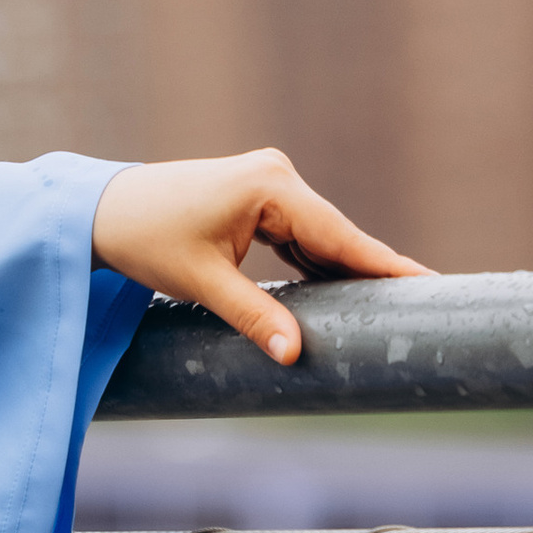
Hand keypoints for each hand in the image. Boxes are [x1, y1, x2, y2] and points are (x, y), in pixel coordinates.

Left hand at [90, 149, 427, 364]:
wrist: (100, 210)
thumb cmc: (145, 239)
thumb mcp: (201, 284)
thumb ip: (253, 318)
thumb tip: (295, 357)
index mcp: (269, 187)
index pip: (340, 236)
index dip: (386, 265)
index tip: (431, 284)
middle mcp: (276, 175)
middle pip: (337, 235)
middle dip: (375, 270)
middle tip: (430, 302)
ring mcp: (267, 183)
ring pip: (321, 236)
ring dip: (348, 268)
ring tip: (400, 302)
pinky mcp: (257, 197)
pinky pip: (300, 234)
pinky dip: (318, 261)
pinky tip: (347, 290)